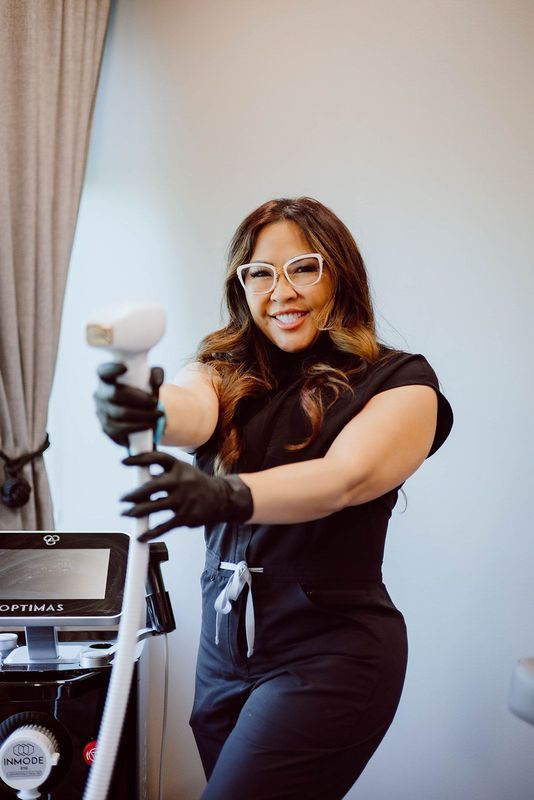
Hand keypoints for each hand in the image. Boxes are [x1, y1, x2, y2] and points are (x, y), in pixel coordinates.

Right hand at [94, 363, 163, 446]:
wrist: (143, 412)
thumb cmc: (144, 390)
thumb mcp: (152, 378)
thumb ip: (156, 375)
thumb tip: (156, 381)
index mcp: (107, 377)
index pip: (103, 371)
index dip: (111, 369)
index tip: (125, 368)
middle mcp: (100, 393)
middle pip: (114, 394)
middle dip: (138, 399)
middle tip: (155, 402)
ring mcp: (101, 412)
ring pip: (118, 414)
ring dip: (141, 416)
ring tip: (158, 415)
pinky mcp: (106, 428)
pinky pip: (119, 430)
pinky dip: (137, 428)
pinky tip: (150, 425)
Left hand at [120, 451, 252, 540]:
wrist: (221, 498)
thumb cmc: (196, 484)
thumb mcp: (183, 471)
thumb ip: (163, 474)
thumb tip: (140, 479)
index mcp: (178, 467)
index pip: (156, 458)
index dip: (139, 459)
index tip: (124, 461)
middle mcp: (181, 482)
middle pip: (152, 486)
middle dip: (134, 493)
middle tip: (123, 499)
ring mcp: (183, 500)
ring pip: (154, 506)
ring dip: (137, 512)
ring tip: (126, 513)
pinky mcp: (185, 517)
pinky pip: (164, 526)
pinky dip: (151, 532)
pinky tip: (141, 535)